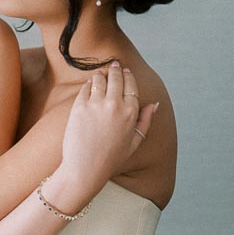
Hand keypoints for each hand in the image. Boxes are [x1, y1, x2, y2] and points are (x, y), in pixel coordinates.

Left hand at [60, 61, 157, 188]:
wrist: (85, 168)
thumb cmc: (111, 158)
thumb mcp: (135, 142)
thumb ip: (145, 121)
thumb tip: (154, 105)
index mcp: (131, 113)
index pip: (131, 85)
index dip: (128, 76)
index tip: (126, 71)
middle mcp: (115, 105)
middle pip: (116, 78)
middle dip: (115, 69)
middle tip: (114, 65)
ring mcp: (96, 105)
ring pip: (100, 79)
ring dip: (101, 74)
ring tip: (101, 74)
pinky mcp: (79, 106)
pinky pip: (85, 88)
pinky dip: (88, 84)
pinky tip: (89, 84)